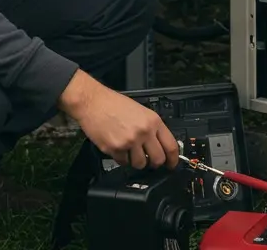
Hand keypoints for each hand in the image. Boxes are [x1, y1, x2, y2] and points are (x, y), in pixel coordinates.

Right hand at [57, 70, 179, 169]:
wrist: (92, 102)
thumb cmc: (114, 104)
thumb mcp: (141, 111)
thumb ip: (152, 128)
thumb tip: (160, 145)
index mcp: (153, 121)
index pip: (171, 146)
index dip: (174, 159)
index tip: (172, 164)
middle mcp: (143, 132)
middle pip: (158, 159)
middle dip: (154, 163)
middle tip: (150, 161)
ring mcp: (129, 141)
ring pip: (140, 164)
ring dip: (136, 161)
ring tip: (130, 151)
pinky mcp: (115, 149)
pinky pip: (123, 162)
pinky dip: (122, 159)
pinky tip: (118, 148)